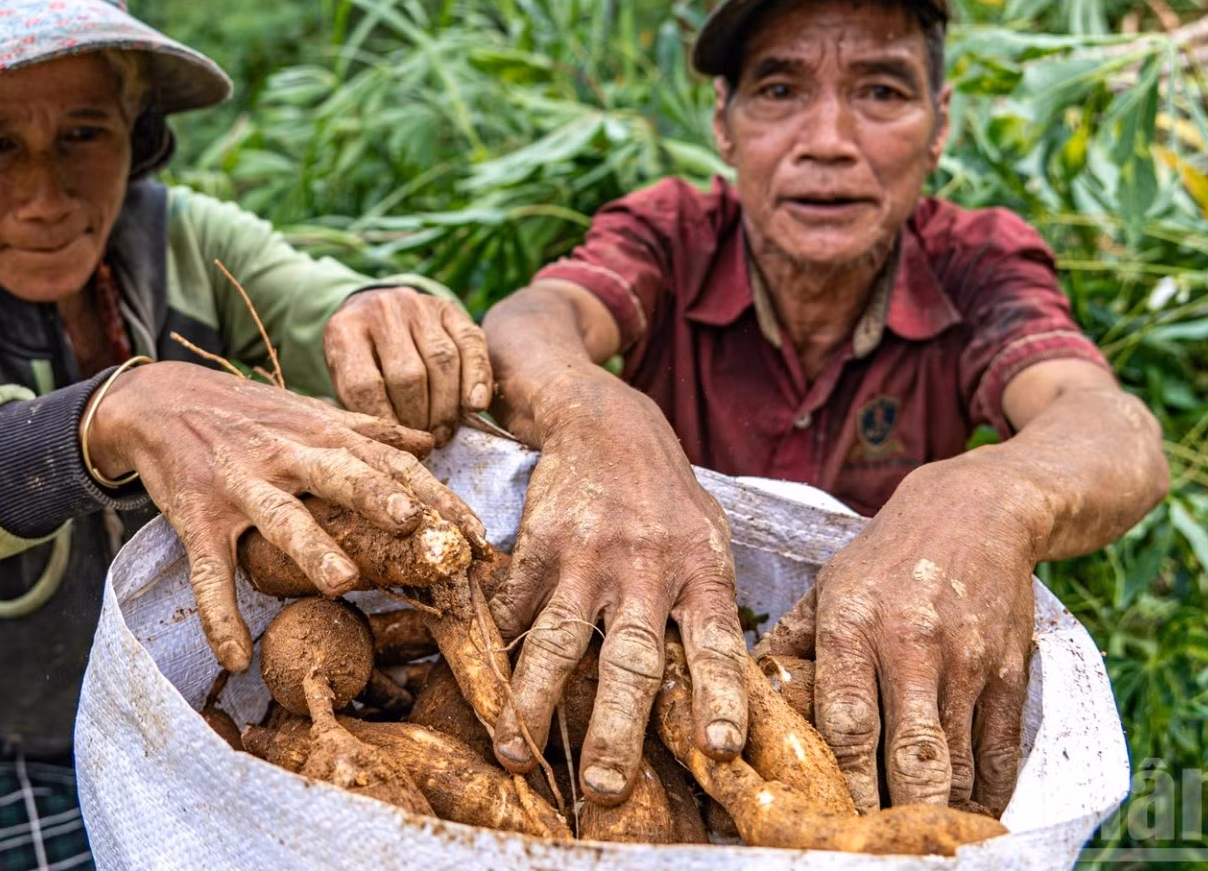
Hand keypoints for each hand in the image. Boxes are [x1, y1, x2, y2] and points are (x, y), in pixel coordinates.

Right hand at [88, 361, 482, 671]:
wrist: (159, 400)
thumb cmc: (247, 413)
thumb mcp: (308, 411)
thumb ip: (367, 428)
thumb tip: (428, 441)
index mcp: (322, 433)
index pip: (390, 463)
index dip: (436, 497)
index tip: (478, 535)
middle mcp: (287, 455)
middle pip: (341, 474)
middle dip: (380, 498)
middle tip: (417, 527)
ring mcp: (241, 484)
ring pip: (280, 517)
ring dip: (311, 548)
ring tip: (342, 583)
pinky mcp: (197, 515)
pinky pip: (208, 570)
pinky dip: (218, 614)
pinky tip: (236, 655)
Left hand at [324, 288, 491, 444]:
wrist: (372, 310)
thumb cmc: (359, 359)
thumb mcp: (343, 378)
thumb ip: (360, 406)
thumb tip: (393, 445)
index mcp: (344, 330)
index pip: (364, 385)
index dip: (385, 423)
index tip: (398, 445)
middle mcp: (380, 310)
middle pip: (407, 375)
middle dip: (419, 418)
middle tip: (425, 442)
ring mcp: (416, 305)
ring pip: (442, 361)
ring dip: (446, 407)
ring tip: (443, 432)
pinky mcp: (448, 307)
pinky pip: (470, 343)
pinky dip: (477, 378)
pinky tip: (475, 406)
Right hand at [487, 371, 749, 804]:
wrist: (605, 421)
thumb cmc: (665, 496)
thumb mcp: (708, 540)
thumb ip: (710, 606)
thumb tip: (725, 689)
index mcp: (700, 571)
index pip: (716, 644)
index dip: (719, 697)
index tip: (719, 748)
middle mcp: (646, 569)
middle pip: (632, 660)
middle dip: (617, 729)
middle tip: (605, 786)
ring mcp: (588, 558)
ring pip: (560, 641)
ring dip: (535, 702)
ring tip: (517, 753)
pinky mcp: (539, 547)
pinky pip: (514, 609)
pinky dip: (497, 654)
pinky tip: (482, 692)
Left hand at [761, 458, 1041, 814]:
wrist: (977, 510)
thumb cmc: (887, 556)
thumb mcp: (829, 585)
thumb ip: (791, 641)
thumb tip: (742, 688)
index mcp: (854, 625)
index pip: (848, 719)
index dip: (844, 779)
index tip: (832, 818)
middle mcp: (912, 647)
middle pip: (910, 753)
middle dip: (897, 811)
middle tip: (879, 847)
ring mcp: (967, 661)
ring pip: (958, 760)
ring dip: (941, 811)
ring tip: (921, 841)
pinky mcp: (1010, 670)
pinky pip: (1001, 749)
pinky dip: (988, 792)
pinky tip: (971, 816)